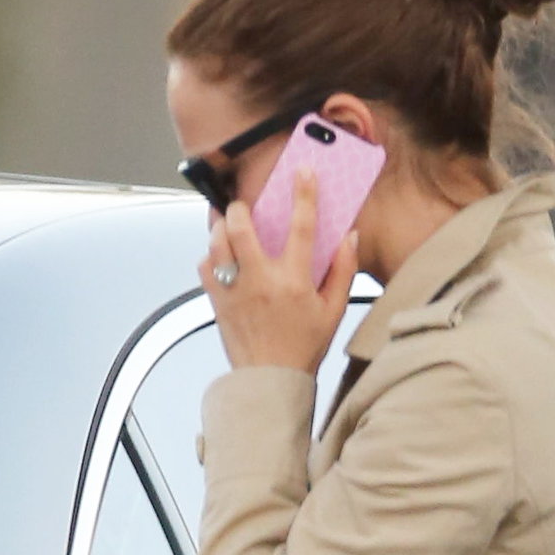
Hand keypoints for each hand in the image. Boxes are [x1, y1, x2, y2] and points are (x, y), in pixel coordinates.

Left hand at [200, 169, 359, 374]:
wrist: (269, 382)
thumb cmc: (302, 348)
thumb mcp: (333, 312)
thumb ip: (343, 272)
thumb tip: (350, 237)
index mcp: (294, 282)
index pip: (301, 227)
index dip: (304, 194)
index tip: (303, 172)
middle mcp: (261, 281)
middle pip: (240, 227)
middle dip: (239, 208)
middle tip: (243, 206)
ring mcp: (235, 291)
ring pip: (216, 243)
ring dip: (219, 226)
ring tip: (225, 223)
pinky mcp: (217, 302)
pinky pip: (204, 266)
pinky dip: (210, 256)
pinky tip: (220, 256)